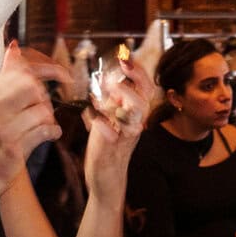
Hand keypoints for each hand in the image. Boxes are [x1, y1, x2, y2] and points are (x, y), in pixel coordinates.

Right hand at [0, 43, 57, 208]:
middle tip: (45, 107)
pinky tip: (49, 135)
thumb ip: (1, 78)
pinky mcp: (11, 151)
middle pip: (32, 87)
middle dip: (45, 97)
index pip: (19, 70)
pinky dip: (52, 131)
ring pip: (41, 110)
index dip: (47, 68)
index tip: (65, 75)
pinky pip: (44, 131)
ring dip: (48, 117)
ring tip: (44, 124)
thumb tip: (13, 47)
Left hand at [80, 55, 152, 204]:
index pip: (145, 88)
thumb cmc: (108, 147)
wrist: (107, 179)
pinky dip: (102, 124)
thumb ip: (112, 101)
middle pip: (145, 98)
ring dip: (123, 98)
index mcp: (134, 115)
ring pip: (135, 116)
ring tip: (108, 88)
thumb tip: (108, 76)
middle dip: (136, 79)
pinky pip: (112, 136)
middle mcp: (134, 124)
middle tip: (123, 65)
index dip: (138, 72)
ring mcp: (125, 138)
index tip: (127, 57)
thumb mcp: (111, 119)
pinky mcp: (112, 151)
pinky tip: (90, 116)